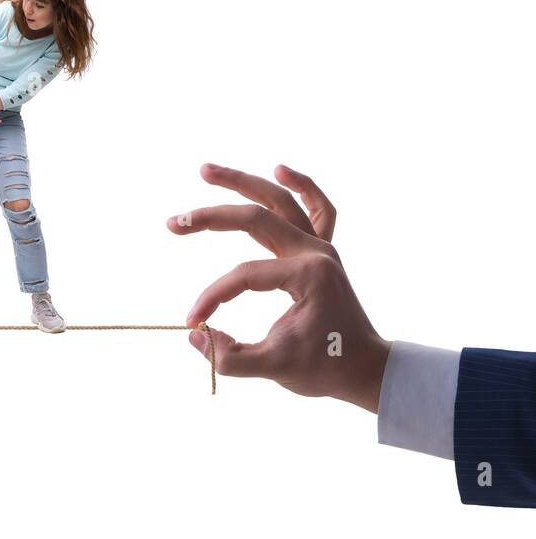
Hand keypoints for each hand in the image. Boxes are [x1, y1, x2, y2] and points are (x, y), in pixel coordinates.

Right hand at [167, 163, 389, 412]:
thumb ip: (228, 356)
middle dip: (210, 218)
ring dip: (243, 182)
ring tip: (204, 170)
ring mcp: (323, 247)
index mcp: (308, 276)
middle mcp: (317, 252)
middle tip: (173, 223)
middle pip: (256, 219)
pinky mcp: (324, 250)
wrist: (364, 369)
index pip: (245, 276)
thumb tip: (193, 335)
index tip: (193, 321)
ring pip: (280, 201)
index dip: (213, 296)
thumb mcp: (273, 369)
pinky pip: (319, 208)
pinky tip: (278, 169)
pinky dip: (301, 186)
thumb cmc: (323, 369)